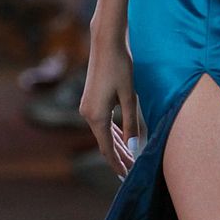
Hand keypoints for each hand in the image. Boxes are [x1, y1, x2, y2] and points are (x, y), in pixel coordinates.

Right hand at [79, 29, 142, 175]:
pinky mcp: (90, 100)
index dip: (117, 163)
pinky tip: (122, 137)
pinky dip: (112, 132)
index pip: (107, 148)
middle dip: (119, 156)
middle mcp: (87, 114)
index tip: (126, 176)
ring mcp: (86, 108)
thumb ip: (131, 123)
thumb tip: (133, 147)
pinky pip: (101, 122)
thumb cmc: (120, 68)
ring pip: (102, 133)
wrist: (106, 44)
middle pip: (104, 143)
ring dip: (116, 144)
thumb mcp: (130, 97)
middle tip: (133, 170)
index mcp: (96, 116)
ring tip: (130, 157)